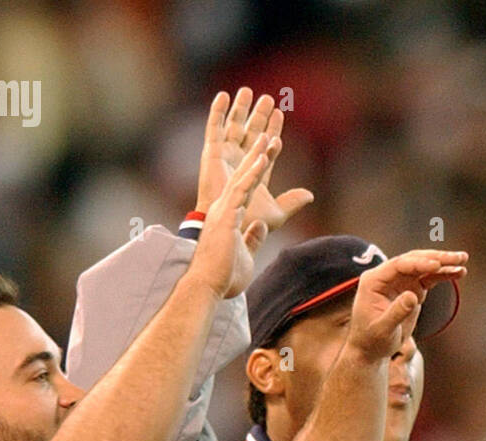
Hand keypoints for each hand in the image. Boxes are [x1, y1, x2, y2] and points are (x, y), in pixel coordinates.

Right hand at [185, 133, 278, 299]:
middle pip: (248, 163)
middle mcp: (228, 201)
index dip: (264, 158)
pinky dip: (252, 170)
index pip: (253, 178)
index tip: (275, 139)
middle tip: (270, 111)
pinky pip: (241, 185)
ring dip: (256, 145)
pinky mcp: (225, 211)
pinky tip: (264, 154)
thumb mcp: (246, 250)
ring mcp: (225, 203)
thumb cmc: (225, 272)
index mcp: (235, 209)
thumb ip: (254, 236)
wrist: (210, 283)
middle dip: (259, 137)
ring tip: (269, 124)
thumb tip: (261, 226)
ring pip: (244, 167)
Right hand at [196, 88, 312, 233]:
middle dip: (259, 116)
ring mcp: (225, 156)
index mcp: (255, 172)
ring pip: (234, 126)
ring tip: (248, 91)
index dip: (272, 130)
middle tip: (268, 99)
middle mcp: (240, 161)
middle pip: (251, 133)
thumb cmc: (250, 222)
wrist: (229, 223)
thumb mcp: (278, 213)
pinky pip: (214, 128)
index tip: (279, 114)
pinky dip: (217, 111)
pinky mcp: (212, 154)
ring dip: (241, 109)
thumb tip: (310, 194)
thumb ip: (293, 202)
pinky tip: (223, 96)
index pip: (266, 146)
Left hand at [345, 248, 468, 360]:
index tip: (437, 265)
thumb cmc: (373, 340)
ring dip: (444, 263)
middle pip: (414, 260)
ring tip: (463, 260)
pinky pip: (429, 278)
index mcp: (374, 280)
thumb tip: (413, 296)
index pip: (399, 265)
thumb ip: (396, 313)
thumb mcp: (383, 330)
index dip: (419, 263)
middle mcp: (387, 276)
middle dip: (437, 258)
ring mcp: (400, 282)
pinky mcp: (412, 289)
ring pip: (424, 267)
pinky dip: (443, 275)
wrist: (371, 348)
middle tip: (458, 257)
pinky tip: (458, 272)